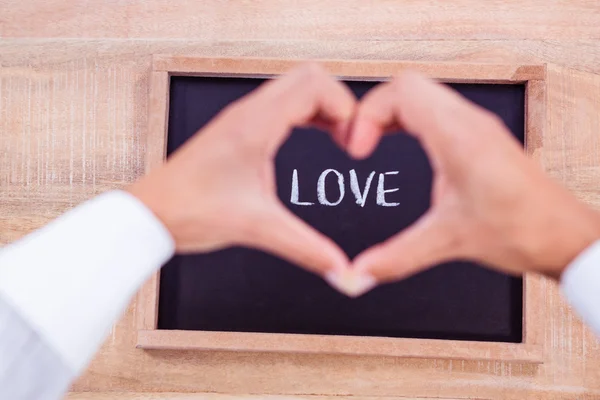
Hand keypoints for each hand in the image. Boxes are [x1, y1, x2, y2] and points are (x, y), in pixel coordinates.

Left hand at [128, 64, 355, 281]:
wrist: (151, 214)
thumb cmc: (189, 211)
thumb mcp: (257, 228)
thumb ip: (306, 249)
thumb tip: (340, 268)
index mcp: (254, 126)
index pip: (314, 85)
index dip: (345, 108)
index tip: (352, 144)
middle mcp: (248, 113)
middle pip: (309, 77)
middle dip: (339, 103)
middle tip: (348, 138)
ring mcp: (241, 118)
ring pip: (294, 87)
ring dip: (322, 107)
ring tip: (337, 138)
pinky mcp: (237, 129)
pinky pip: (280, 104)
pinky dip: (304, 113)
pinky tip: (311, 137)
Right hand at [347, 71, 599, 287]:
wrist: (565, 236)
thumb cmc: (523, 230)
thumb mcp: (447, 242)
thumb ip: (396, 258)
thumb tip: (360, 273)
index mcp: (459, 138)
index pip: (401, 92)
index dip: (367, 115)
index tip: (358, 149)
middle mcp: (470, 123)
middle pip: (408, 85)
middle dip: (374, 111)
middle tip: (361, 143)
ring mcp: (478, 125)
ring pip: (424, 93)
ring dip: (394, 112)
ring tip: (374, 140)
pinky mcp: (482, 135)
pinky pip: (438, 108)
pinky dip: (412, 118)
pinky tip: (405, 142)